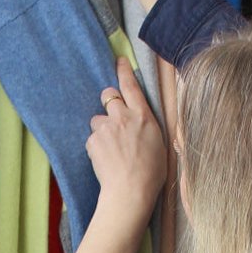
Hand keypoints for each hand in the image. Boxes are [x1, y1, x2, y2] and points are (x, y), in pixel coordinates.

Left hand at [87, 58, 166, 224]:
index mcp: (143, 116)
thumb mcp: (159, 143)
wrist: (130, 191)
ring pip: (98, 120)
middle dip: (108, 102)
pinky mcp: (93, 140)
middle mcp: (123, 117)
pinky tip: (106, 160)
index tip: (118, 61)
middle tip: (113, 119)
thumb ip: (146, 125)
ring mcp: (106, 128)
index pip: (131, 85)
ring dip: (102, 129)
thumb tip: (140, 121)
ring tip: (112, 149)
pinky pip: (92, 138)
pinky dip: (97, 146)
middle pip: (108, 96)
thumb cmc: (151, 173)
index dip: (123, 71)